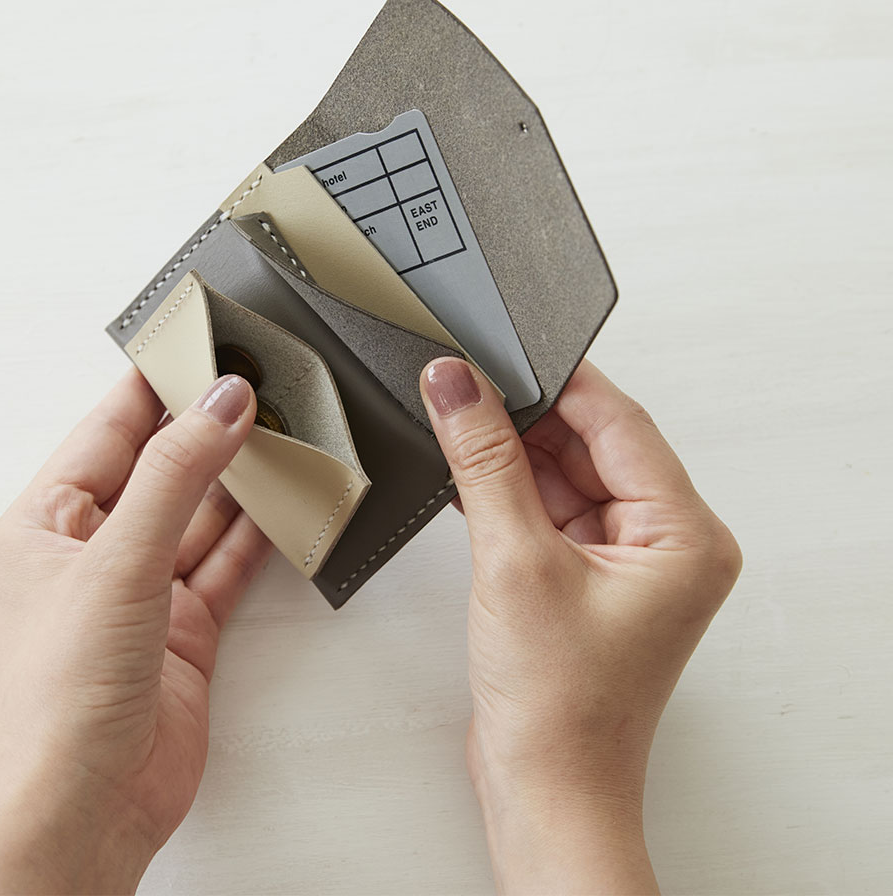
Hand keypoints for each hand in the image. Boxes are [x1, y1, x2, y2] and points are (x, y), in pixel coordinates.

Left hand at [0, 371, 270, 894]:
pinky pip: (226, 562)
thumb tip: (221, 402)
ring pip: (200, 513)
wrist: (93, 806)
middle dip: (208, 429)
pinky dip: (257, 535)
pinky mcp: (184, 625)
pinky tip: (286, 503)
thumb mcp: (120, 562)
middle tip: (261, 383)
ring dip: (240, 480)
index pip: (107, 429)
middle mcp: (93, 551)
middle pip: (160, 467)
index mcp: (46, 523)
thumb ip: (176, 476)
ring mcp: (141, 589)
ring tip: (285, 433)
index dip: (156, 384)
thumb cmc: (64, 695)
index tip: (204, 342)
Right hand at [419, 359, 741, 894]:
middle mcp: (666, 544)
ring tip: (457, 436)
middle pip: (592, 444)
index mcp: (684, 535)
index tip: (501, 351)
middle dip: (525, 418)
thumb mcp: (514, 561)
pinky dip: (508, 493)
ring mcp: (626, 562)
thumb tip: (459, 386)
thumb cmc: (560, 708)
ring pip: (565, 475)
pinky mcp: (587, 577)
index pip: (620, 423)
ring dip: (511, 456)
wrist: (543, 792)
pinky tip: (467, 478)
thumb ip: (484, 461)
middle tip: (464, 391)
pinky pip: (549, 509)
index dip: (558, 380)